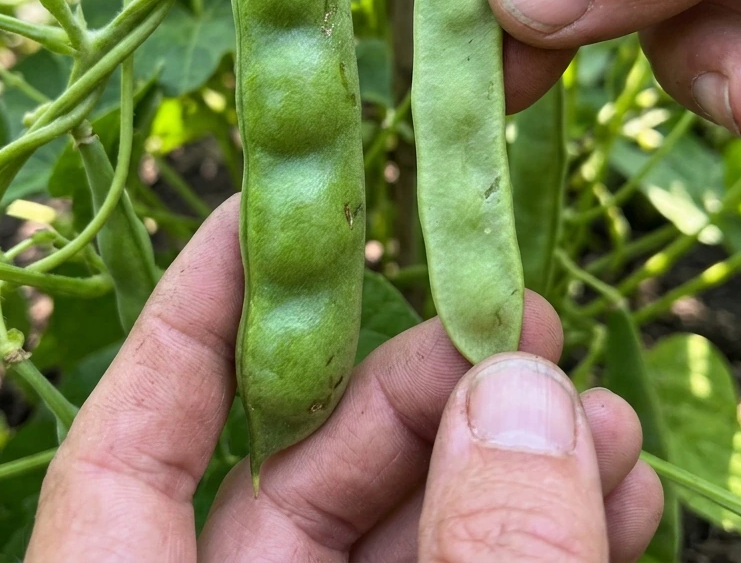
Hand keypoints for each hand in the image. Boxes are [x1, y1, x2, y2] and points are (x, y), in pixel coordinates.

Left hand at [26, 197, 663, 561]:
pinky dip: (534, 545)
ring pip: (398, 537)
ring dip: (507, 467)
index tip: (257, 212)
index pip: (126, 452)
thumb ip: (482, 562)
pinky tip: (613, 494)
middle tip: (525, 326)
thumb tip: (521, 392)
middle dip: (421, 392)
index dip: (185, 322)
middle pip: (297, 479)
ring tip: (600, 410)